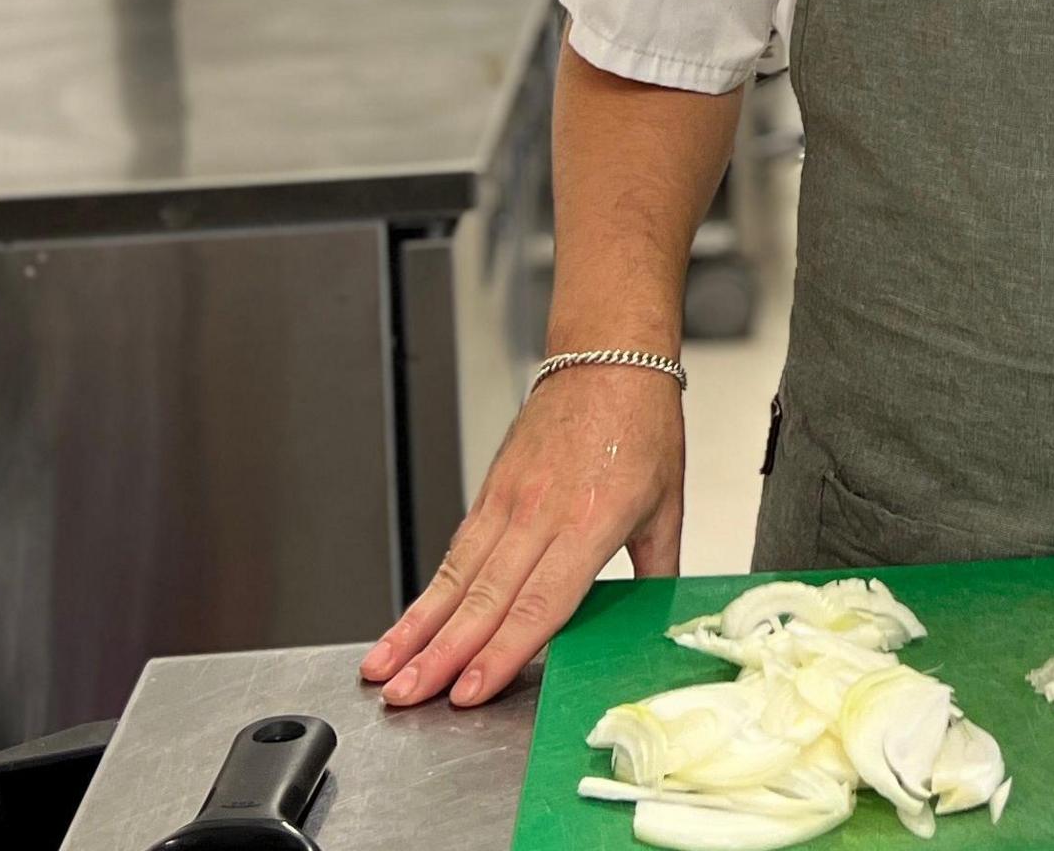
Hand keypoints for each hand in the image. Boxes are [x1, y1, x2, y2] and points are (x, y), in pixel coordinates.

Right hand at [360, 363, 684, 706]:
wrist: (608, 356)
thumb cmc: (642, 423)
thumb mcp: (668, 503)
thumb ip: (659, 570)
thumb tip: (657, 619)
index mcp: (592, 522)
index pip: (541, 602)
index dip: (502, 651)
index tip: (468, 690)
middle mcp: (542, 514)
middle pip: (484, 598)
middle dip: (440, 655)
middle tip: (406, 697)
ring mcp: (509, 501)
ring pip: (457, 578)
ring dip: (418, 629)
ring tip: (386, 671)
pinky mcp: (490, 492)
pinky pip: (457, 551)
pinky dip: (428, 593)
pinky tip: (407, 626)